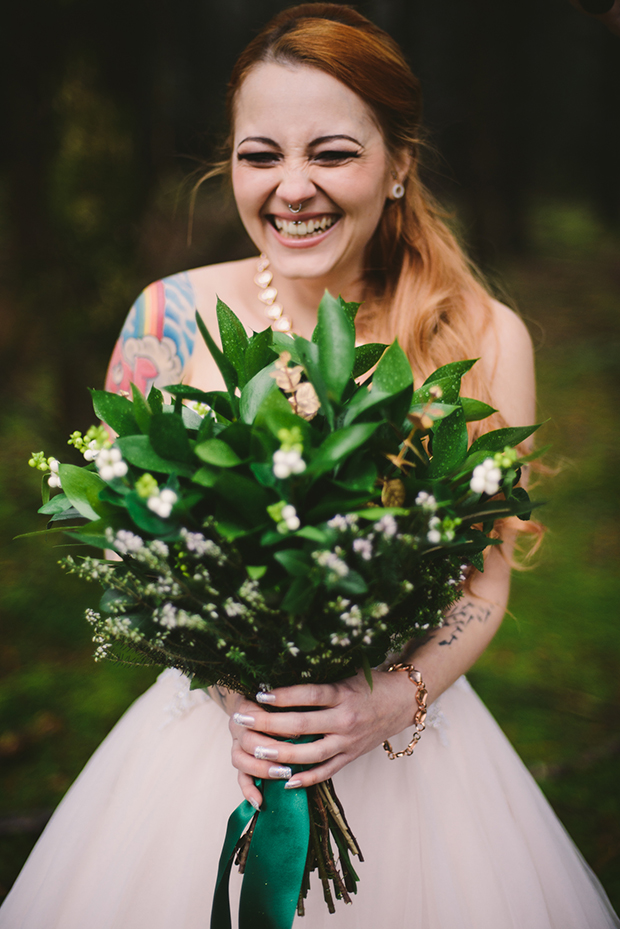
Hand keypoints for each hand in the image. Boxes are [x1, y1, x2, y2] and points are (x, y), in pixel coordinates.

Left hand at [228, 668, 415, 808]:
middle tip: (244, 720)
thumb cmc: (370, 684)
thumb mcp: (345, 676)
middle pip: (302, 725)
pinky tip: (286, 781)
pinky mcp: (352, 756)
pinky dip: (307, 778)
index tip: (259, 694)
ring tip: (257, 751)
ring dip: (281, 754)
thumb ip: (318, 683)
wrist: (402, 701)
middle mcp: (345, 719)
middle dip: (269, 723)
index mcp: (343, 694)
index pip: (308, 695)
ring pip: (310, 753)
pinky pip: (327, 771)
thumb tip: (281, 682)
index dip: (282, 696)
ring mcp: (348, 741)